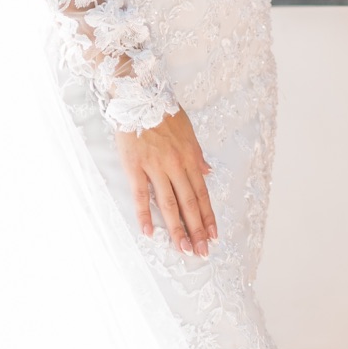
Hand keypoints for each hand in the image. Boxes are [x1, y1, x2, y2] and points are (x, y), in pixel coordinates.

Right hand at [117, 108, 217, 256]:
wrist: (138, 97)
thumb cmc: (163, 112)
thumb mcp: (188, 131)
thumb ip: (197, 154)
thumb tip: (208, 171)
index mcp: (189, 158)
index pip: (202, 194)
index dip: (208, 216)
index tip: (212, 236)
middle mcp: (175, 165)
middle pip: (189, 203)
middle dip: (196, 230)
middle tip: (201, 252)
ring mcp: (155, 167)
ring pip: (168, 203)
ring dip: (176, 228)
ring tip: (182, 248)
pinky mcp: (135, 167)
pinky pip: (141, 195)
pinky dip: (145, 215)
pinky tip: (149, 232)